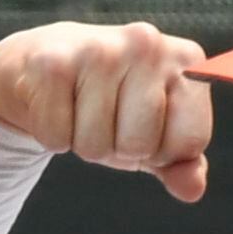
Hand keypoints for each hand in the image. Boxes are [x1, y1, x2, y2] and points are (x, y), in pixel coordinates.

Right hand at [0, 19, 212, 198]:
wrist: (39, 62)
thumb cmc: (105, 98)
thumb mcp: (152, 130)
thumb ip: (180, 161)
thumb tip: (193, 189)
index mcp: (184, 60)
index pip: (191, 140)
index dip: (164, 151)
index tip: (145, 128)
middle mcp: (147, 44)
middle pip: (140, 145)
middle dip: (119, 147)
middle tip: (105, 118)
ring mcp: (99, 50)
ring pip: (96, 145)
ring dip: (83, 141)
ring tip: (78, 109)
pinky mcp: (53, 63)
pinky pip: (57, 137)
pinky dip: (52, 135)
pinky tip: (56, 105)